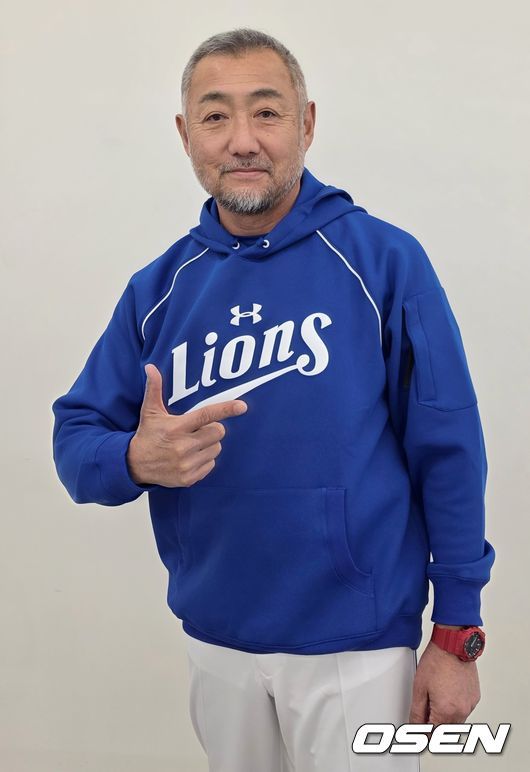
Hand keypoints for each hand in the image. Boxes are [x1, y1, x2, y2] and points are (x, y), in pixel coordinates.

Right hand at [126, 363, 246, 486]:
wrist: (135, 465)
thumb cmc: (148, 434)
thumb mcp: (150, 412)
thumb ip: (153, 388)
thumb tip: (150, 367)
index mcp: (176, 427)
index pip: (206, 415)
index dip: (226, 409)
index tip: (242, 406)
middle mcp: (182, 446)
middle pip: (218, 432)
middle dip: (212, 429)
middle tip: (197, 430)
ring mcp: (186, 464)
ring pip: (216, 448)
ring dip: (209, 445)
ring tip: (192, 444)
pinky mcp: (188, 478)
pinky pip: (211, 465)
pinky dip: (204, 460)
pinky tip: (190, 457)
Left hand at [409, 640, 480, 725]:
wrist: (453, 645)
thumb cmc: (437, 661)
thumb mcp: (419, 688)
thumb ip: (417, 712)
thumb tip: (415, 727)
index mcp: (446, 711)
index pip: (434, 734)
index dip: (423, 733)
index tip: (418, 730)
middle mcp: (461, 711)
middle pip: (446, 730)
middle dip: (434, 725)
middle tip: (425, 711)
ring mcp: (470, 704)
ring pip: (456, 722)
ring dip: (446, 717)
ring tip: (436, 698)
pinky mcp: (475, 697)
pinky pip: (464, 710)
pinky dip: (455, 707)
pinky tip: (447, 693)